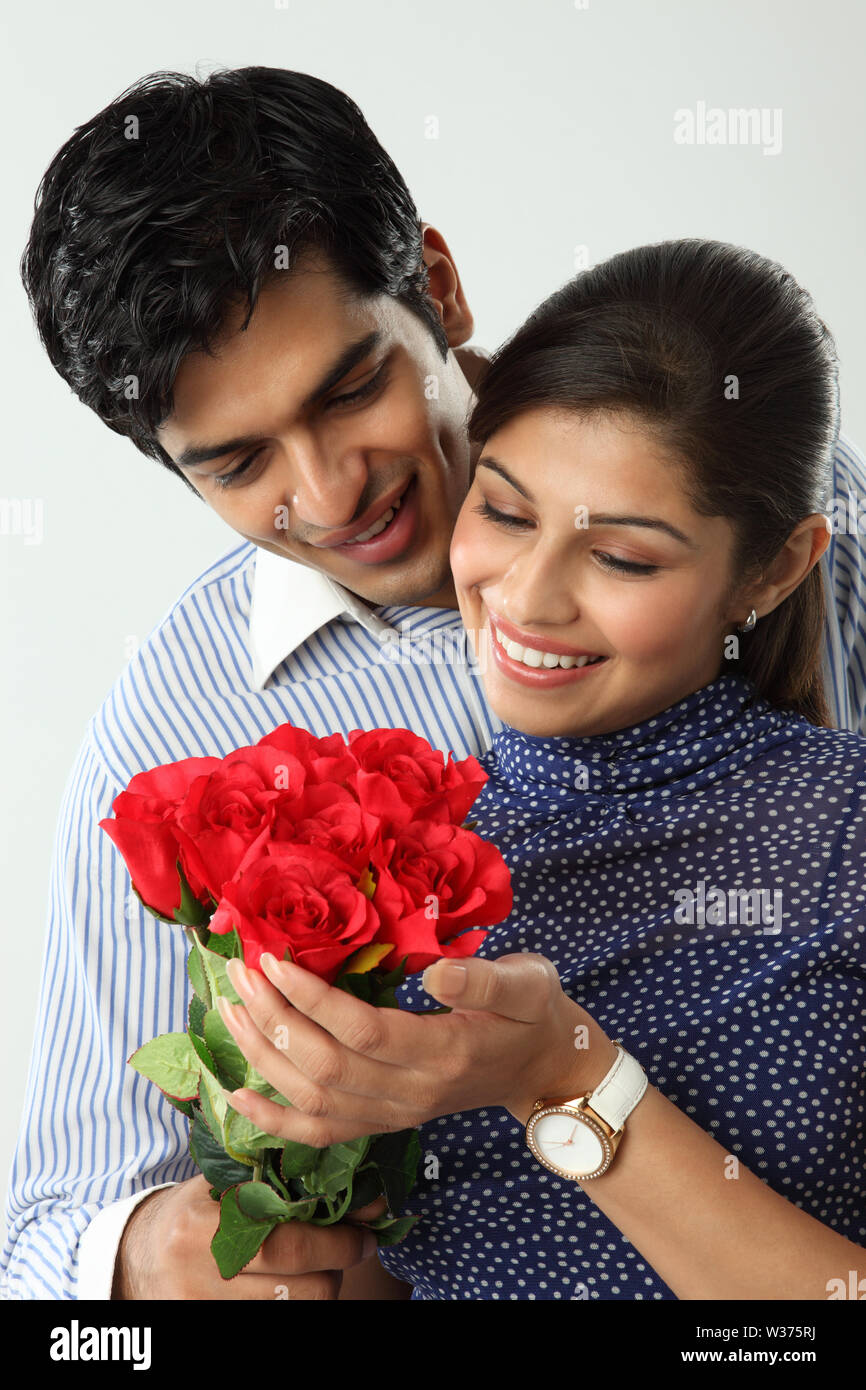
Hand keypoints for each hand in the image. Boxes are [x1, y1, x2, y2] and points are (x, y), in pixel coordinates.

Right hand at [112, 1174, 386, 1299]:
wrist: (137, 1257)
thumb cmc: (190, 1212)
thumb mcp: (220, 1184)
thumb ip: (272, 1177)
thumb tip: (346, 1179)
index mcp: (204, 1222)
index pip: (288, 1238)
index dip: (338, 1236)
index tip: (368, 1228)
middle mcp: (202, 1269)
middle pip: (298, 1281)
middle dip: (339, 1261)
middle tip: (359, 1244)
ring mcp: (203, 1305)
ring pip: (294, 1306)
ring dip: (322, 1285)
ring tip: (323, 1263)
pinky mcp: (209, 1327)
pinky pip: (274, 1321)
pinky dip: (296, 1302)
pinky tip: (297, 1284)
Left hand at [215, 951, 617, 1143]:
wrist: (545, 1067)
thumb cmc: (534, 1012)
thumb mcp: (527, 983)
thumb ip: (483, 982)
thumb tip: (434, 972)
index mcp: (444, 1053)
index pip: (361, 1031)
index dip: (311, 998)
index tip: (273, 958)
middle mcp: (412, 1094)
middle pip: (325, 1066)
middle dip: (273, 1018)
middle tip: (238, 972)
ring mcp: (395, 1114)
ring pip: (313, 1100)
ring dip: (262, 1055)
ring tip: (229, 1008)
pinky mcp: (383, 1122)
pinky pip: (318, 1133)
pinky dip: (272, 1118)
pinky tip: (236, 1091)